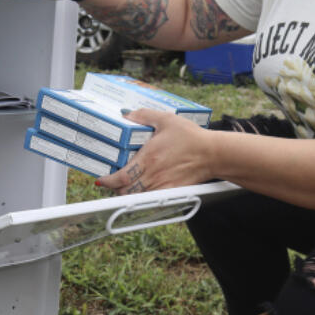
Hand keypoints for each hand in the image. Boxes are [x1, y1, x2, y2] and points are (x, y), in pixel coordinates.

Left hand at [98, 109, 213, 193]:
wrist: (212, 153)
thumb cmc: (191, 137)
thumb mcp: (166, 119)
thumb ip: (144, 115)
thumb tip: (128, 114)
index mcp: (148, 158)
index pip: (120, 177)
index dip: (107, 181)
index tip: (101, 179)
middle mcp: (153, 174)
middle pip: (126, 191)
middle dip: (116, 189)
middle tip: (112, 182)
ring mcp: (162, 185)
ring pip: (137, 197)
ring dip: (128, 194)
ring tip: (126, 186)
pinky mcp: (172, 191)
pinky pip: (152, 200)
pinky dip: (143, 198)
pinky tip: (143, 190)